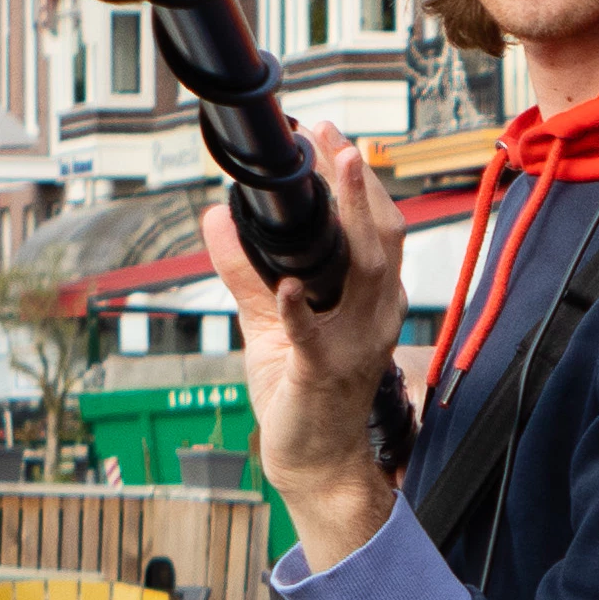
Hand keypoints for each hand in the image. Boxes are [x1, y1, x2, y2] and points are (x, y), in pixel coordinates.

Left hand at [212, 122, 412, 569]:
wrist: (316, 462)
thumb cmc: (300, 391)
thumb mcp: (267, 321)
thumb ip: (244, 269)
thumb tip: (217, 214)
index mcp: (368, 298)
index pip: (374, 228)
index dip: (356, 181)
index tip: (329, 137)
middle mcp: (374, 314)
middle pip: (382, 236)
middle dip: (360, 183)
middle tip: (335, 138)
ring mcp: (355, 343)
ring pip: (369, 271)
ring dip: (353, 219)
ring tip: (336, 176)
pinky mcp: (326, 373)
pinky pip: (316, 337)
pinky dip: (300, 310)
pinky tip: (287, 288)